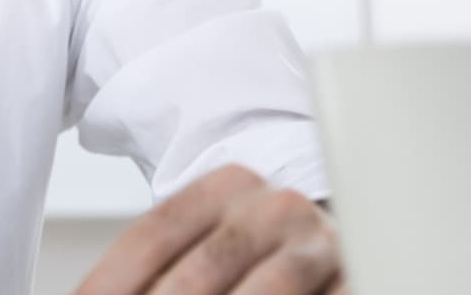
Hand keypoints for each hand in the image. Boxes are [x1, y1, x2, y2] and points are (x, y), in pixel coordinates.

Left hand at [76, 165, 344, 294]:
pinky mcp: (359, 276)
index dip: (111, 280)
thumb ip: (153, 271)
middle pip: (201, 271)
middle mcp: (276, 207)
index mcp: (226, 185)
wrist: (326, 249)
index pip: (153, 235)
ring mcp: (323, 246)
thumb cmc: (250, 258)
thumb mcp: (202, 245)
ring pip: (261, 294)